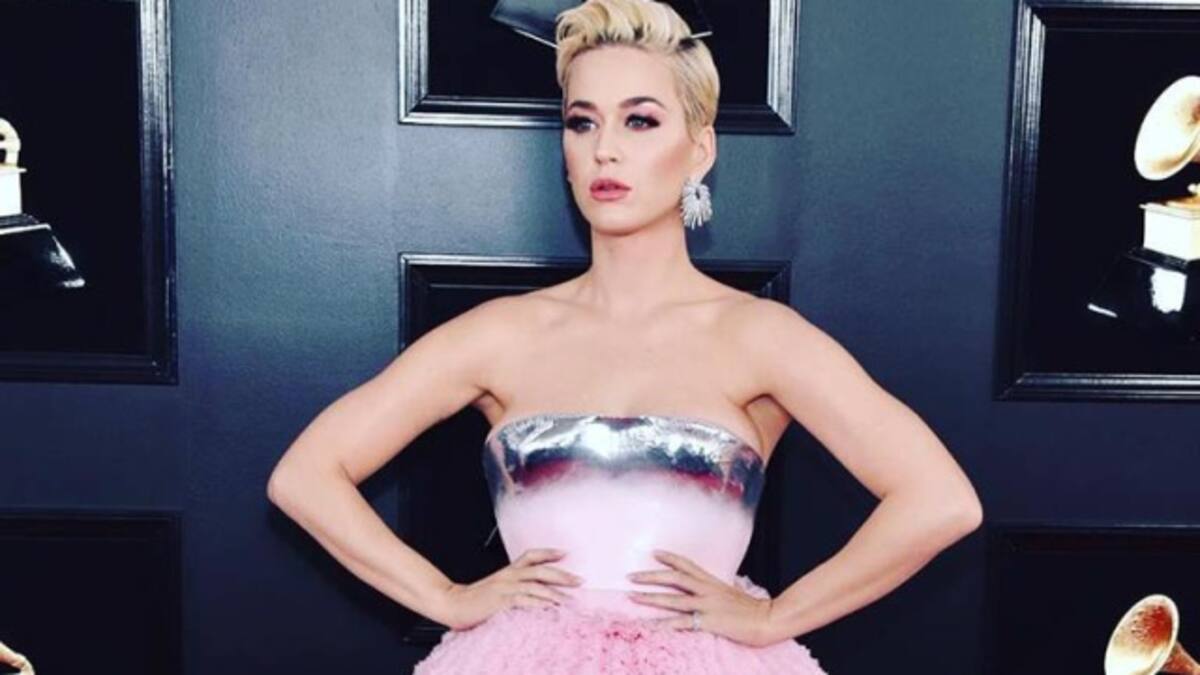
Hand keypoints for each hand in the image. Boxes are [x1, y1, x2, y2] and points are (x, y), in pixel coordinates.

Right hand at [433, 547, 582, 630]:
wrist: (452, 603)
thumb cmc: (475, 599)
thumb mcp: (497, 588)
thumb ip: (514, 587)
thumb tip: (534, 592)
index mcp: (508, 571)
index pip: (532, 555)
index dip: (549, 552)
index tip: (565, 553)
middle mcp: (509, 575)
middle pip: (540, 570)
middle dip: (562, 575)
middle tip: (579, 580)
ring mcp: (505, 587)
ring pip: (536, 585)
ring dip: (556, 593)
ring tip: (570, 600)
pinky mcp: (501, 600)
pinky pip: (525, 600)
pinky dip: (540, 604)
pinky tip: (550, 608)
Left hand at [627, 549, 778, 646]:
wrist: (767, 619)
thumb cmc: (751, 608)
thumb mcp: (732, 593)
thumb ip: (719, 590)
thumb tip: (713, 589)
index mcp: (712, 581)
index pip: (686, 564)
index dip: (669, 557)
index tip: (654, 552)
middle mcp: (706, 589)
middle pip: (673, 578)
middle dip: (650, 576)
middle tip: (631, 576)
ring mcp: (706, 605)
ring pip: (672, 599)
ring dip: (650, 598)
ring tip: (632, 596)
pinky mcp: (708, 621)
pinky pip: (682, 622)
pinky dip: (664, 624)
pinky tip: (650, 626)